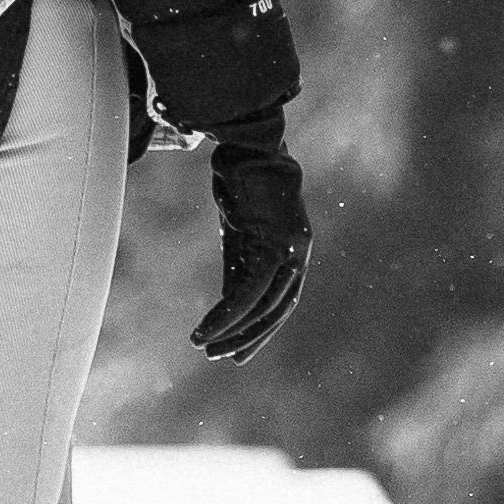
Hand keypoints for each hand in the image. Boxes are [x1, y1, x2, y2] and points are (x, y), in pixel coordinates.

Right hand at [190, 114, 308, 363]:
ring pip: (263, 306)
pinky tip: (205, 330)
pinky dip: (225, 315)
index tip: (236, 351)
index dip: (260, 330)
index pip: (282, 303)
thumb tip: (229, 305)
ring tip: (204, 347)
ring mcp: (289, 250)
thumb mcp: (240, 231)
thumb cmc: (242, 183)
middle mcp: (299, 254)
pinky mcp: (271, 244)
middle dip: (249, 337)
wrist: (247, 146)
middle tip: (219, 357)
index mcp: (295, 251)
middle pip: (277, 311)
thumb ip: (240, 265)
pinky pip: (247, 292)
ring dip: (233, 331)